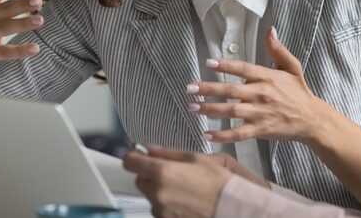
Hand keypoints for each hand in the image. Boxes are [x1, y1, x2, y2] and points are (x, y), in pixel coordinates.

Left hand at [123, 146, 249, 217]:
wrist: (230, 206)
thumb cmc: (218, 183)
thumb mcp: (196, 158)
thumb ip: (168, 153)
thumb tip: (150, 149)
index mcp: (162, 172)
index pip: (130, 162)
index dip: (134, 156)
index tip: (139, 155)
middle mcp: (157, 192)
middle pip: (139, 179)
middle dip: (150, 173)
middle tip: (169, 170)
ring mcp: (161, 209)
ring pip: (150, 195)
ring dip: (158, 189)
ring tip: (182, 187)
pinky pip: (159, 208)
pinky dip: (166, 202)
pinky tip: (184, 198)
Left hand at [188, 28, 331, 143]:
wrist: (312, 120)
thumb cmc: (299, 92)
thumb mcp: (292, 67)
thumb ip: (278, 50)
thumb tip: (270, 30)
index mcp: (267, 77)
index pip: (243, 69)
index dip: (226, 65)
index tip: (208, 63)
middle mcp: (262, 94)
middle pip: (231, 90)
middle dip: (208, 89)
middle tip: (190, 88)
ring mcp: (260, 113)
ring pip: (231, 111)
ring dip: (210, 110)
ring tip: (192, 107)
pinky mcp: (260, 130)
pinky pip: (238, 133)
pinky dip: (222, 134)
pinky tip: (206, 134)